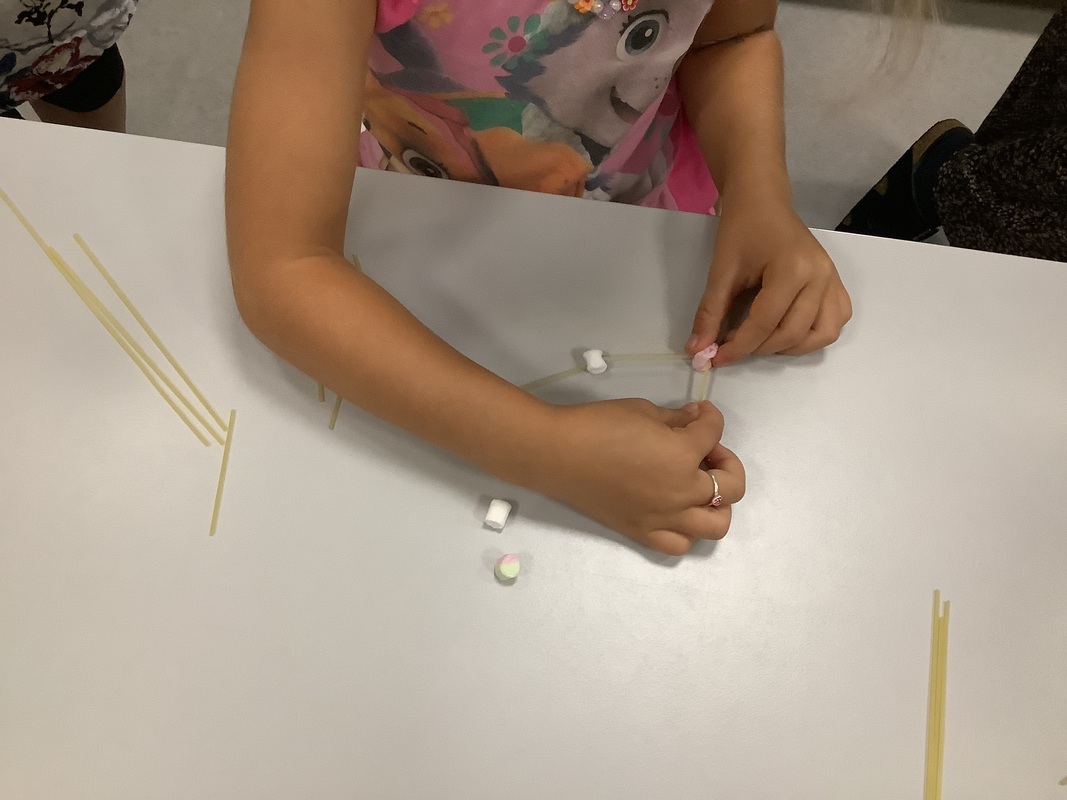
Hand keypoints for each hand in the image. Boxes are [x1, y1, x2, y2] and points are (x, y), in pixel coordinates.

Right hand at [532, 399, 744, 555]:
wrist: (558, 454)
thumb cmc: (598, 425)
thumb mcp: (643, 411)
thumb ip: (676, 419)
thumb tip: (694, 421)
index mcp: (683, 455)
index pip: (714, 433)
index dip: (710, 417)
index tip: (699, 413)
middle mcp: (682, 492)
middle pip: (732, 486)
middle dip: (727, 463)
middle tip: (704, 451)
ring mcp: (664, 517)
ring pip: (716, 525)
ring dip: (718, 504)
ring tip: (699, 487)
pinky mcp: (643, 532)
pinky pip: (679, 544)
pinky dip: (686, 530)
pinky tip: (675, 510)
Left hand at [686, 197, 851, 365]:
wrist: (763, 200)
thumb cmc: (742, 228)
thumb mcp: (721, 270)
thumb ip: (710, 313)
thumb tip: (697, 350)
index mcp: (793, 269)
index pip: (765, 323)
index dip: (738, 347)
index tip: (716, 359)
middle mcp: (820, 277)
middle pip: (792, 334)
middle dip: (759, 349)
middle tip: (732, 346)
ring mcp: (833, 280)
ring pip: (821, 335)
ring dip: (789, 347)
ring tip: (761, 339)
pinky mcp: (836, 282)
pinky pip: (835, 321)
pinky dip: (813, 335)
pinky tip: (787, 330)